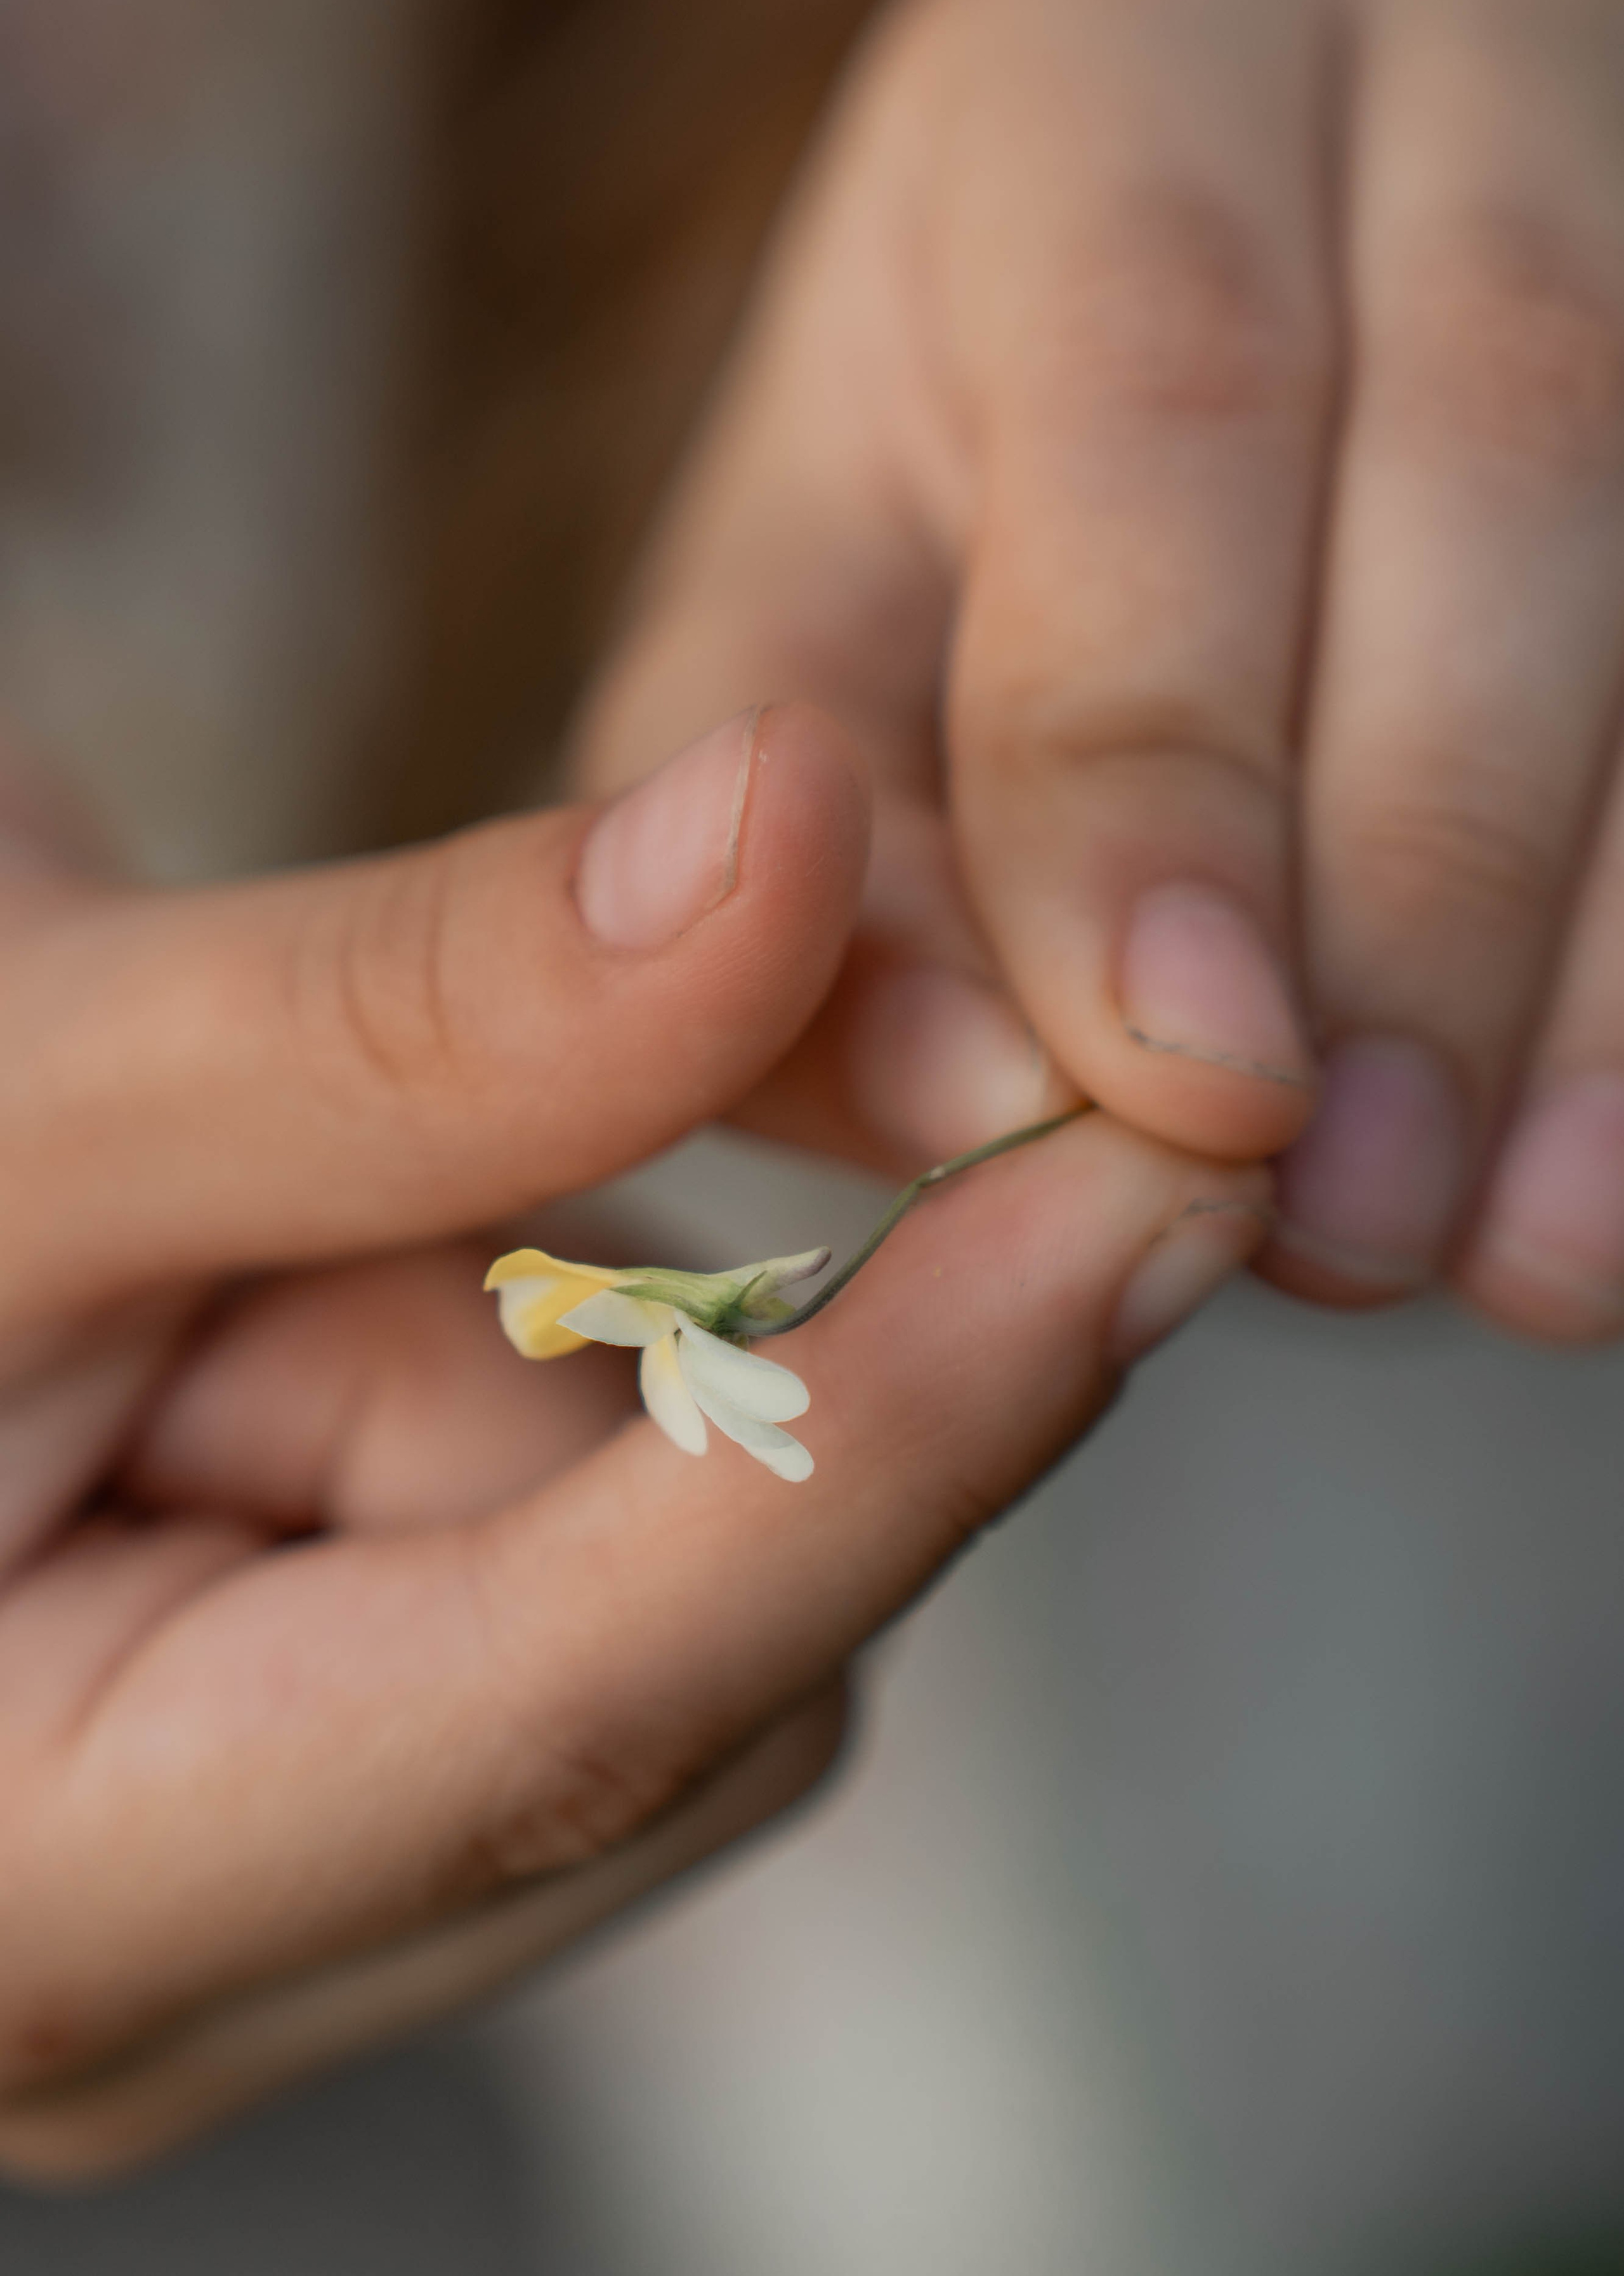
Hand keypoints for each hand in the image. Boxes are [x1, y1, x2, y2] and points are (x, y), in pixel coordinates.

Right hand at [0, 711, 1265, 2172]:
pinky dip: (562, 1375)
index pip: (586, 1714)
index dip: (896, 1440)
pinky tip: (359, 1285)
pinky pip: (616, 1566)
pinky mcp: (363, 1764)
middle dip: (657, 1370)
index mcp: (52, 1882)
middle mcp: (197, 1954)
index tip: (1156, 1183)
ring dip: (574, 1353)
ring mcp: (289, 1878)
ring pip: (677, 1613)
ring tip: (288, 1231)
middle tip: (473, 1120)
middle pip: (689, 1686)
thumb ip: (410, 1014)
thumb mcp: (37, 1084)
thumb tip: (791, 835)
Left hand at [577, 0, 1623, 1343]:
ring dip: (1600, 954)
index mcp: (1104, 69)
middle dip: (1416, 879)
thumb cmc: (945, 475)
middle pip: (1495, 444)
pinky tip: (1608, 1167)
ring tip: (1502, 1243)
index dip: (1170, 757)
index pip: (1160, 380)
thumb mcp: (806, 597)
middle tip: (1333, 1211)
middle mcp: (1419, 54)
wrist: (1181, 287)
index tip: (1175, 1080)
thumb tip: (977, 1101)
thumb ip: (820, 833)